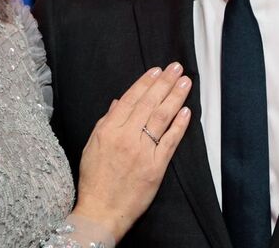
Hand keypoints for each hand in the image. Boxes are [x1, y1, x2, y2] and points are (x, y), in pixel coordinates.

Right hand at [71, 63, 192, 240]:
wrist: (101, 210)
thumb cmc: (94, 180)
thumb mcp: (92, 146)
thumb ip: (106, 122)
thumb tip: (119, 103)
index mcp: (108, 130)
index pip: (131, 99)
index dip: (145, 83)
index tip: (157, 70)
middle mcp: (126, 137)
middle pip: (149, 104)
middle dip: (164, 83)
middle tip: (176, 68)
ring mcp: (143, 151)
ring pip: (162, 118)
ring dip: (175, 97)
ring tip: (185, 82)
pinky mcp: (156, 167)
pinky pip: (170, 141)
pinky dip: (179, 125)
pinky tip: (186, 111)